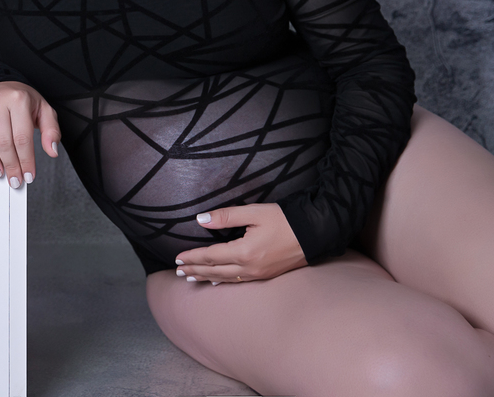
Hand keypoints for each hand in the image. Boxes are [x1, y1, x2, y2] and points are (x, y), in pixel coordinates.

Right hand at [0, 81, 60, 187]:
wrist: (5, 85)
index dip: (26, 160)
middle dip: (10, 165)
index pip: (22, 137)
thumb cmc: (23, 100)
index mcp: (19, 100)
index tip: (28, 175)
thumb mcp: (44, 111)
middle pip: (3, 140)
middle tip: (14, 178)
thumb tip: (52, 150)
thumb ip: (52, 131)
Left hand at [174, 203, 306, 283]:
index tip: (177, 258)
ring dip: (206, 277)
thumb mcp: (254, 213)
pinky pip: (238, 281)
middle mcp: (250, 268)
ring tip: (191, 277)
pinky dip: (223, 280)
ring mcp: (258, 274)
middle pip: (215, 270)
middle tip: (178, 271)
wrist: (315, 234)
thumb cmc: (284, 220)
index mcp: (244, 252)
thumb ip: (226, 216)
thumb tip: (201, 219)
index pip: (211, 256)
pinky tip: (216, 281)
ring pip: (225, 278)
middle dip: (195, 270)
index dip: (193, 257)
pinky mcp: (266, 275)